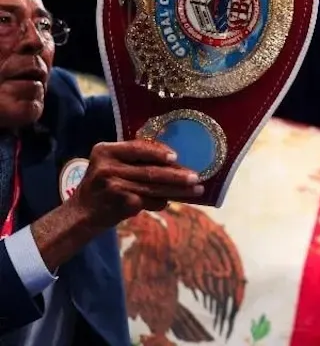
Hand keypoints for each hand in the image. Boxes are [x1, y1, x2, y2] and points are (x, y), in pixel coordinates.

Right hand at [69, 140, 202, 229]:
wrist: (80, 214)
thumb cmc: (102, 186)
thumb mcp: (109, 165)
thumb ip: (133, 160)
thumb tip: (174, 161)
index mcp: (105, 151)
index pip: (137, 148)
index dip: (158, 152)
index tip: (176, 157)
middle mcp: (107, 167)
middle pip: (150, 170)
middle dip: (177, 175)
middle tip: (196, 177)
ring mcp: (114, 186)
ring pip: (153, 187)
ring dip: (177, 190)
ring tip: (196, 190)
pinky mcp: (120, 203)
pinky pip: (148, 201)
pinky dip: (160, 202)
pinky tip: (169, 202)